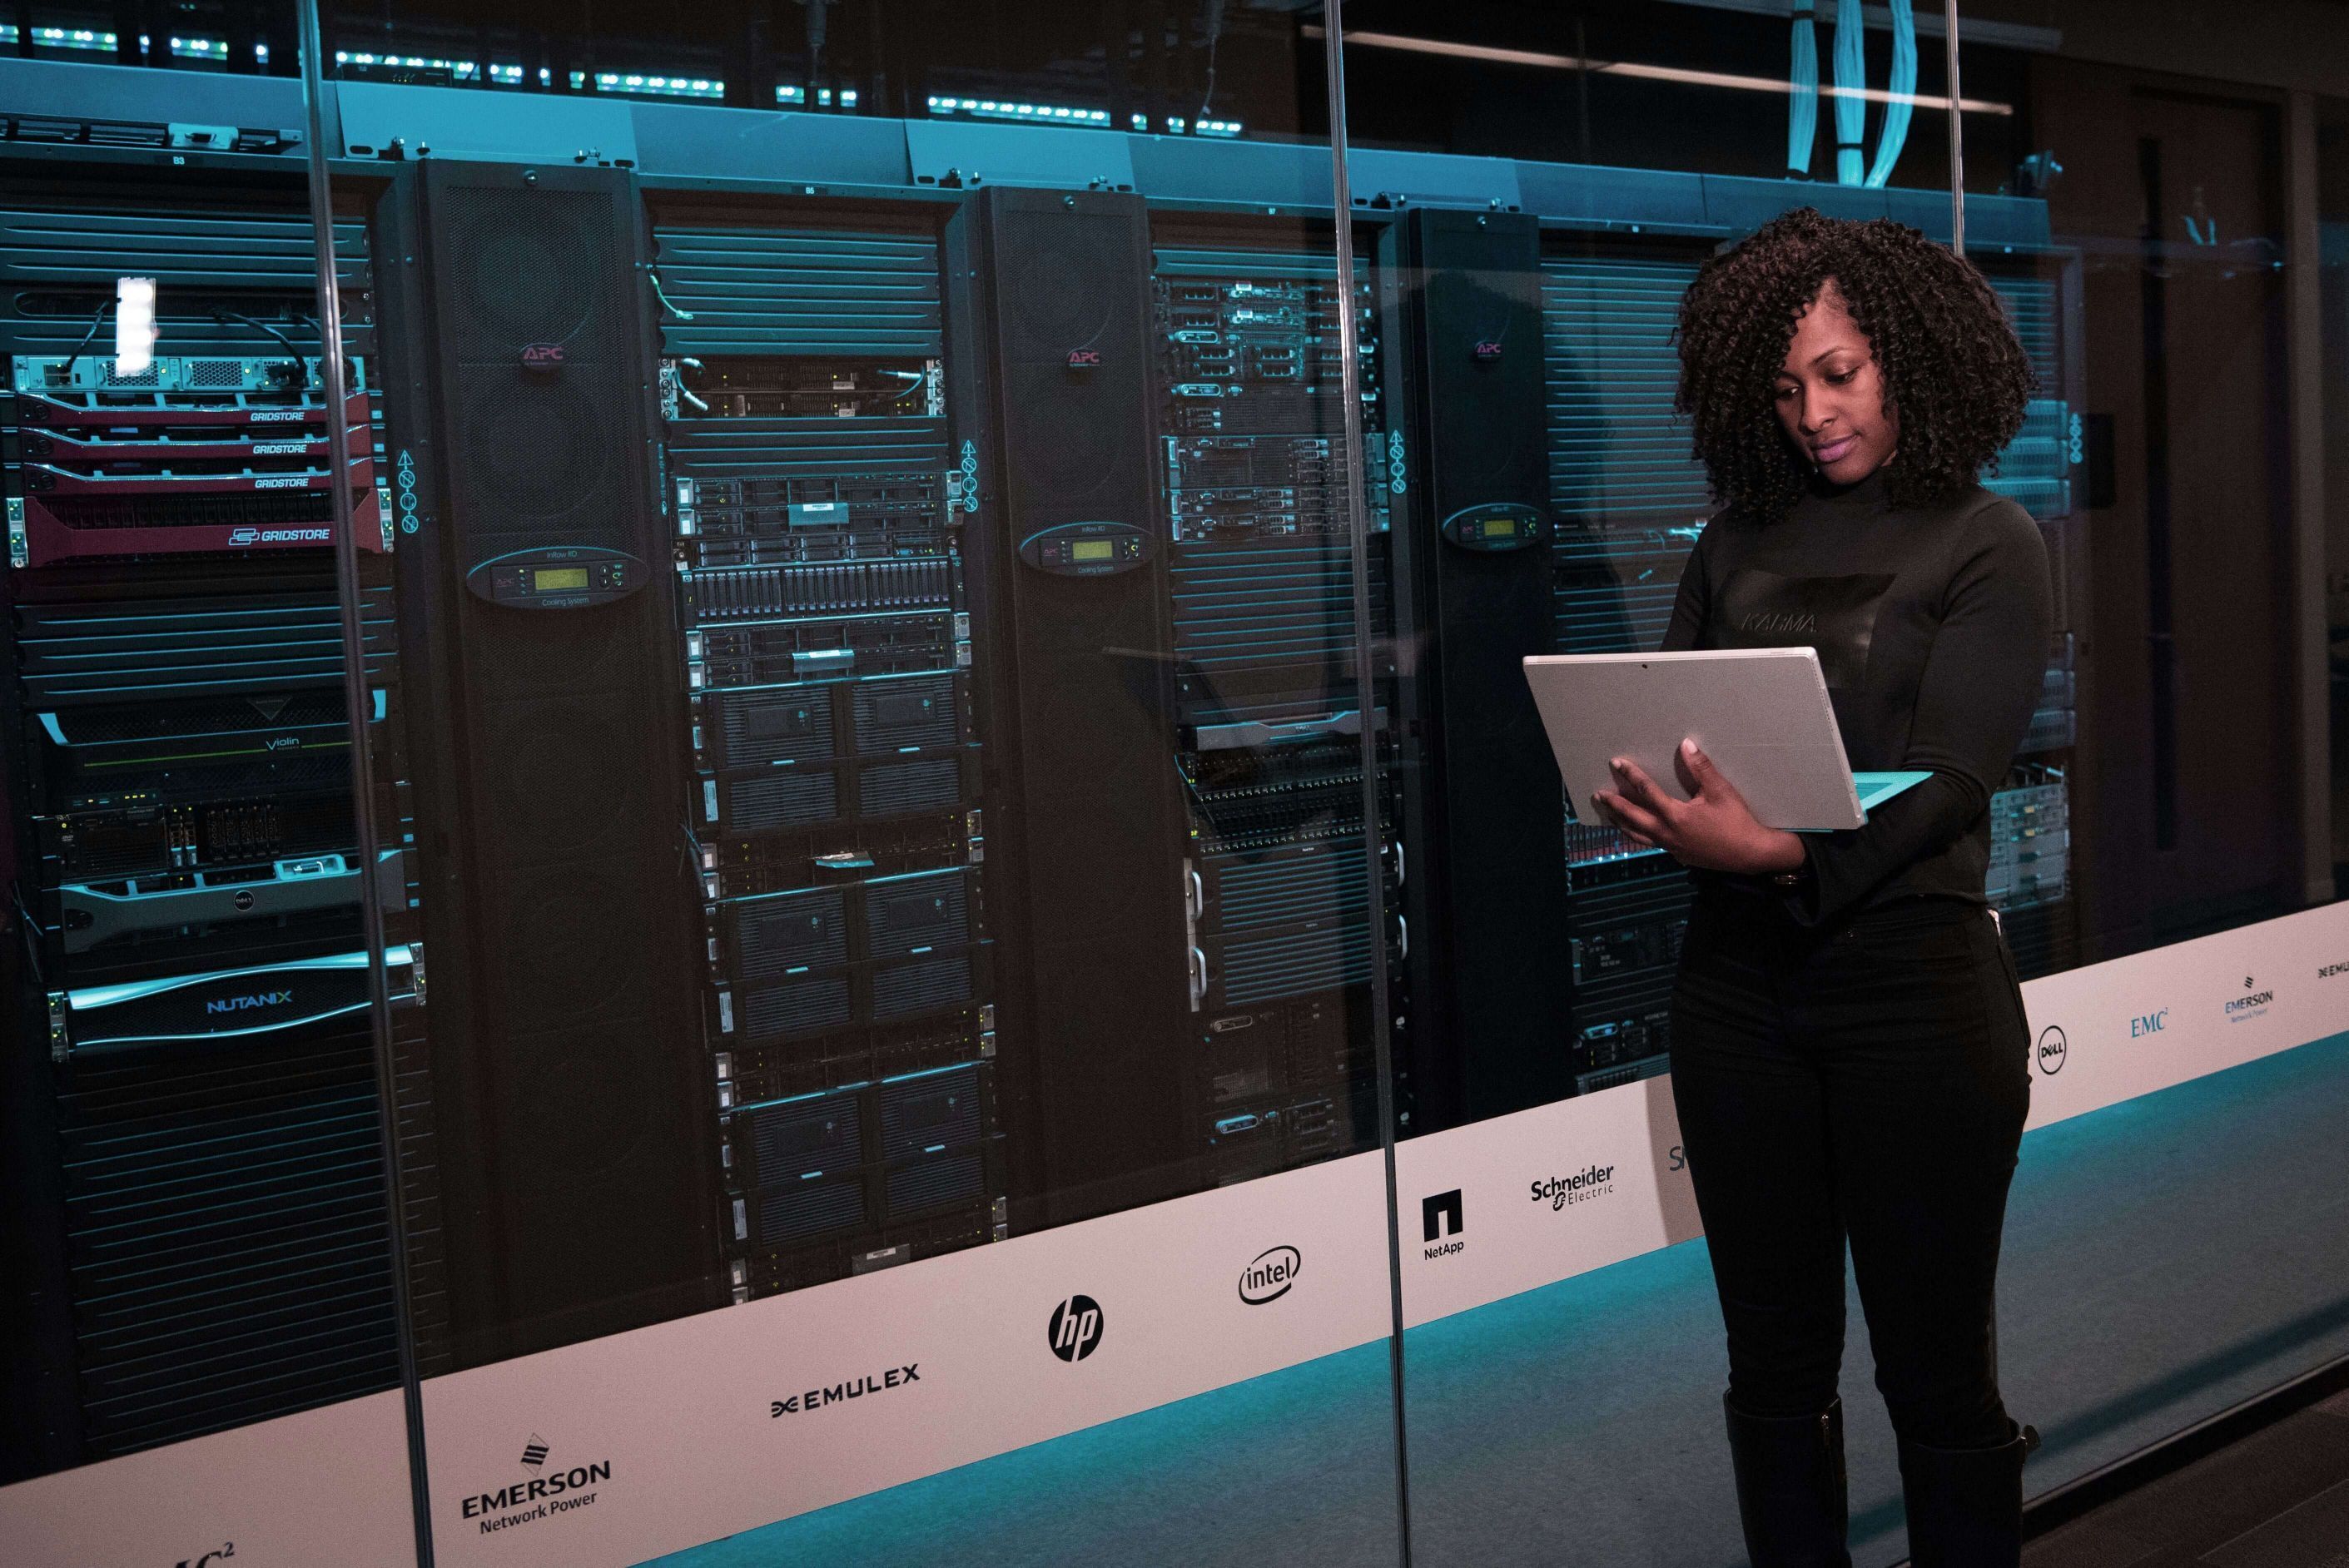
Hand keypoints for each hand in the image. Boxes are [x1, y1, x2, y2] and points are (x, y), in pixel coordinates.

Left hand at [1589, 739, 1807, 875]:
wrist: (1751, 854)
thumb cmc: (1737, 821)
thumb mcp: (1720, 791)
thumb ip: (1701, 768)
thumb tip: (1686, 744)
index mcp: (1675, 816)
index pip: (1646, 791)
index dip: (1631, 775)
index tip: (1616, 763)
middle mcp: (1667, 833)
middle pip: (1632, 817)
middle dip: (1614, 805)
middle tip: (1598, 795)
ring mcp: (1671, 847)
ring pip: (1638, 835)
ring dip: (1622, 823)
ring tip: (1609, 815)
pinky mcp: (1679, 855)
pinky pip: (1652, 843)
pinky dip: (1639, 835)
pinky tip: (1638, 831)